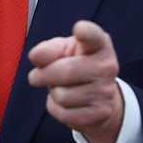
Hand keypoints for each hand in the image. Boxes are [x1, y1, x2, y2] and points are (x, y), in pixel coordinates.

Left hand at [27, 20, 123, 142]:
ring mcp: (105, 92)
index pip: (94, 37)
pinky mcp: (100, 113)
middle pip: (66, 71)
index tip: (79, 29)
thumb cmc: (75, 65)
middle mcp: (107, 67)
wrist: (98, 96)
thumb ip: (48, 49)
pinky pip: (63, 113)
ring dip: (52, 93)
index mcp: (98, 45)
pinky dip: (56, 108)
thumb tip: (35, 56)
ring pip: (62, 96)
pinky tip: (65, 102)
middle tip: (36, 76)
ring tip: (60, 88)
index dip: (86, 33)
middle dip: (43, 75)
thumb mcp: (62, 50)